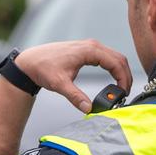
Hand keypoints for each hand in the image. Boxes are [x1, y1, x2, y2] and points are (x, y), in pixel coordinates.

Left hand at [13, 40, 133, 112]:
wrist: (30, 62)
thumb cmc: (43, 69)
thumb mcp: (59, 84)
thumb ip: (75, 96)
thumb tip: (89, 109)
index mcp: (90, 50)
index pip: (116, 63)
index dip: (123, 79)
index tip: (123, 93)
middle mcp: (92, 45)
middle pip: (119, 59)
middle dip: (125, 76)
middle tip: (125, 94)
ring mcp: (90, 47)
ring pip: (114, 58)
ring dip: (121, 72)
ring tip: (121, 90)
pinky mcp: (86, 51)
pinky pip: (106, 58)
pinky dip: (113, 68)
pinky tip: (113, 81)